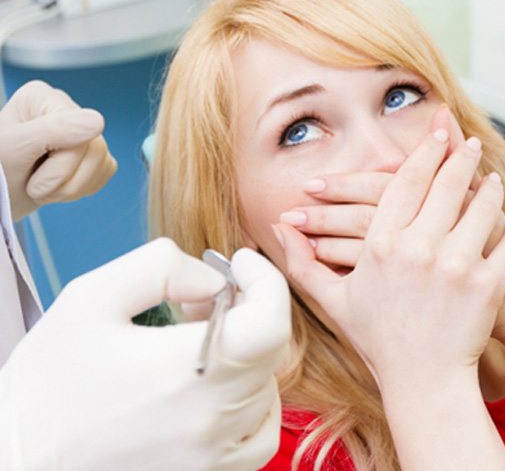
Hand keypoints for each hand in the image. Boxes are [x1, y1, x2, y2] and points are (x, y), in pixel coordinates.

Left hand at [0, 80, 116, 219]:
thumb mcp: (15, 150)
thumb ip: (53, 130)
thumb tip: (98, 121)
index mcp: (44, 98)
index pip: (79, 132)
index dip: (59, 164)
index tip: (27, 168)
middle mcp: (67, 109)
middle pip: (95, 149)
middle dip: (64, 180)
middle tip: (33, 184)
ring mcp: (83, 131)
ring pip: (103, 162)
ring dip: (71, 188)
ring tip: (43, 186)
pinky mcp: (93, 153)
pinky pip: (106, 171)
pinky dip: (82, 189)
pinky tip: (58, 186)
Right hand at [0, 239, 290, 470]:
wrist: (16, 461)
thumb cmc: (46, 383)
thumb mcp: (92, 298)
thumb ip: (161, 268)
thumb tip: (213, 280)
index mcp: (184, 372)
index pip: (270, 323)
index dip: (267, 281)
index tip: (241, 262)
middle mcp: (210, 421)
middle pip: (271, 349)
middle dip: (250, 305)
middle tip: (205, 296)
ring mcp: (212, 456)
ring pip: (268, 387)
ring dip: (248, 348)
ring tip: (202, 335)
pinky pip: (259, 432)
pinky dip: (253, 398)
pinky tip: (217, 382)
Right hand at [274, 110, 504, 391]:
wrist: (422, 381)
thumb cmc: (376, 338)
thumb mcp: (332, 298)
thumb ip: (300, 260)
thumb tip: (276, 226)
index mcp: (379, 246)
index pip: (403, 183)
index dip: (422, 154)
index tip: (436, 136)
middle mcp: (418, 250)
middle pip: (443, 185)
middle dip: (458, 157)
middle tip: (467, 141)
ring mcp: (455, 266)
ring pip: (477, 207)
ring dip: (487, 186)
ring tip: (490, 175)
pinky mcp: (486, 286)